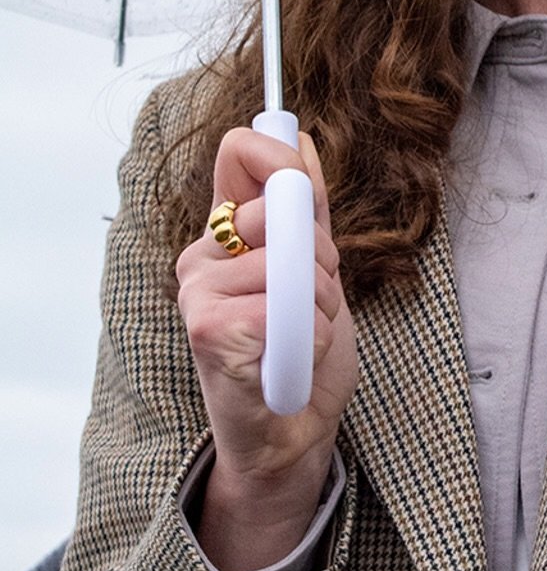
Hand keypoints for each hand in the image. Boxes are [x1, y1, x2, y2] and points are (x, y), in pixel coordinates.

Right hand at [175, 126, 357, 570]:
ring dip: (322, 305)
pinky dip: (311, 336)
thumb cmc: (301, 349)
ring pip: (294, 262)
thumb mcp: (316, 267)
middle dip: (324, 256)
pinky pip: (287, 305)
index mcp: (226, 235)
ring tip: (301, 335)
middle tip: (312, 298)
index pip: (240, 154)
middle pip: (284, 208)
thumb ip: (306, 206)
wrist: (291, 433)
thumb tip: (298, 137)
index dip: (280, 158)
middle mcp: (201, 256)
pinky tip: (290, 360)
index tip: (300, 186)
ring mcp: (198, 292)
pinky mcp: (209, 330)